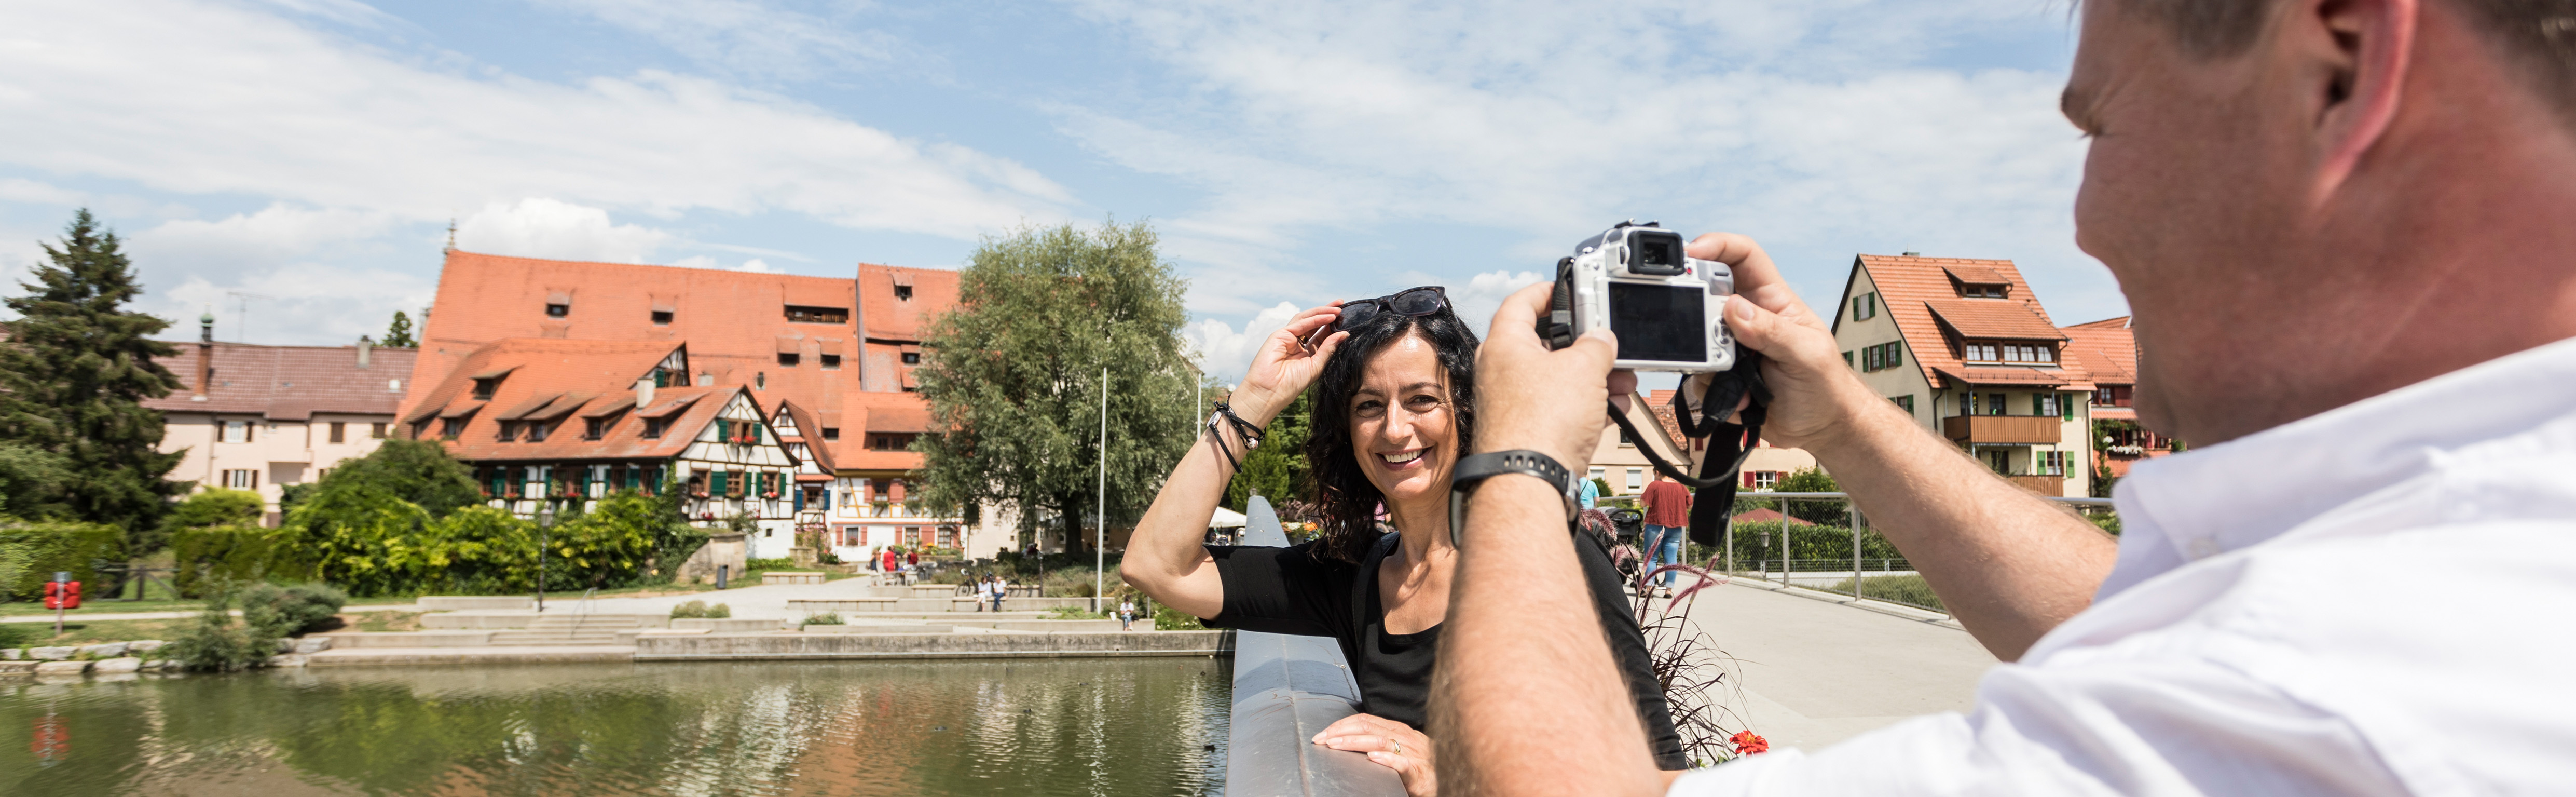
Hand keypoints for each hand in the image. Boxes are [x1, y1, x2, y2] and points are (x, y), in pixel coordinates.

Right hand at [1232, 303, 1347, 425]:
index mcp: (1307, 353)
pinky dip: (1315, 318)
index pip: (1321, 335)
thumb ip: (1329, 349)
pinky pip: (1300, 323)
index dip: (1333, 327)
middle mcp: (1297, 343)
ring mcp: (1288, 338)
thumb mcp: (1316, 366)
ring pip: (1307, 319)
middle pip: (1315, 323)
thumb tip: (1344, 334)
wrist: (1271, 392)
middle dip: (1329, 314)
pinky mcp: (1280, 335)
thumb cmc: (1291, 384)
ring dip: (1322, 312)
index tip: (1347, 320)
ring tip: (1338, 308)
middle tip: (1343, 305)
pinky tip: (1329, 317)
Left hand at [1315, 712, 1436, 796]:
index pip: (1365, 720)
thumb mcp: (1400, 748)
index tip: (1323, 733)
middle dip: (1341, 732)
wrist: (1449, 779)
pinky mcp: (1419, 773)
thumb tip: (1352, 738)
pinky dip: (1387, 759)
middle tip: (1321, 739)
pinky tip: (1373, 758)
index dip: (1342, 724)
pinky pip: (1403, 764)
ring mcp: (1413, 754)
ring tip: (1336, 745)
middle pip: (1368, 727)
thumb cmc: (1422, 766)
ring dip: (1355, 743)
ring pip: (1381, 742)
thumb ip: (1381, 740)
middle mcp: (1405, 737)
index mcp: (1398, 730)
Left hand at [1474, 283, 1616, 469]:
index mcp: (1505, 344)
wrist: (1529, 481)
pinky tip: (1613, 409)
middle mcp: (1501, 371)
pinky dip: (1586, 405)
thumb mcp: (1585, 367)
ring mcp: (1512, 403)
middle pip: (1547, 344)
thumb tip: (1601, 340)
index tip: (1568, 288)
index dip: (1548, 290)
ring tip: (1623, 382)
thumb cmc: (1543, 421)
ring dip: (1594, 378)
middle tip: (1610, 345)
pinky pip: (1559, 408)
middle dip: (1586, 346)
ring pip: (1557, 379)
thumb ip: (1597, 344)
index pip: (1522, 302)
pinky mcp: (1525, 431)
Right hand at [1687, 233, 1881, 452]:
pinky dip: (1713, 393)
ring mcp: (1731, 347)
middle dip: (1699, 315)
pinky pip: (1698, 378)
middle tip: (1709, 338)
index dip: (1717, 245)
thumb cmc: (1826, 385)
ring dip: (1710, 365)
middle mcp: (1747, 318)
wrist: (1821, 427)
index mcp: (1771, 299)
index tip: (1692, 252)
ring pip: (1696, 341)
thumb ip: (1773, 331)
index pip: (1742, 256)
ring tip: (1740, 384)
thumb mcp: (1807, 354)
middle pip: (1706, 296)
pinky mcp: (1721, 376)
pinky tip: (1742, 402)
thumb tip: (1734, 309)